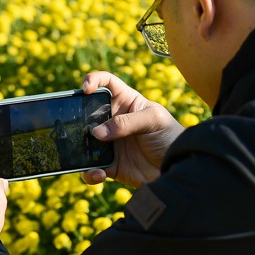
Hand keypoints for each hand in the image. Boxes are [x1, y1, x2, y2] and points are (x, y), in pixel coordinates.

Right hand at [78, 70, 183, 188]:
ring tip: (85, 154)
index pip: (106, 83)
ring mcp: (109, 143)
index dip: (94, 80)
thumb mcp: (154, 120)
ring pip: (84, 142)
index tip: (86, 89)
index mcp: (125, 102)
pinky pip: (91, 169)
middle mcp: (113, 121)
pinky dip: (90, 173)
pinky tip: (100, 174)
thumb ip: (126, 122)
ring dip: (79, 148)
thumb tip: (96, 132)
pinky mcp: (109, 165)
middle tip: (77, 126)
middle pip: (87, 113)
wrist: (177, 168)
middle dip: (77, 117)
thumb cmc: (170, 136)